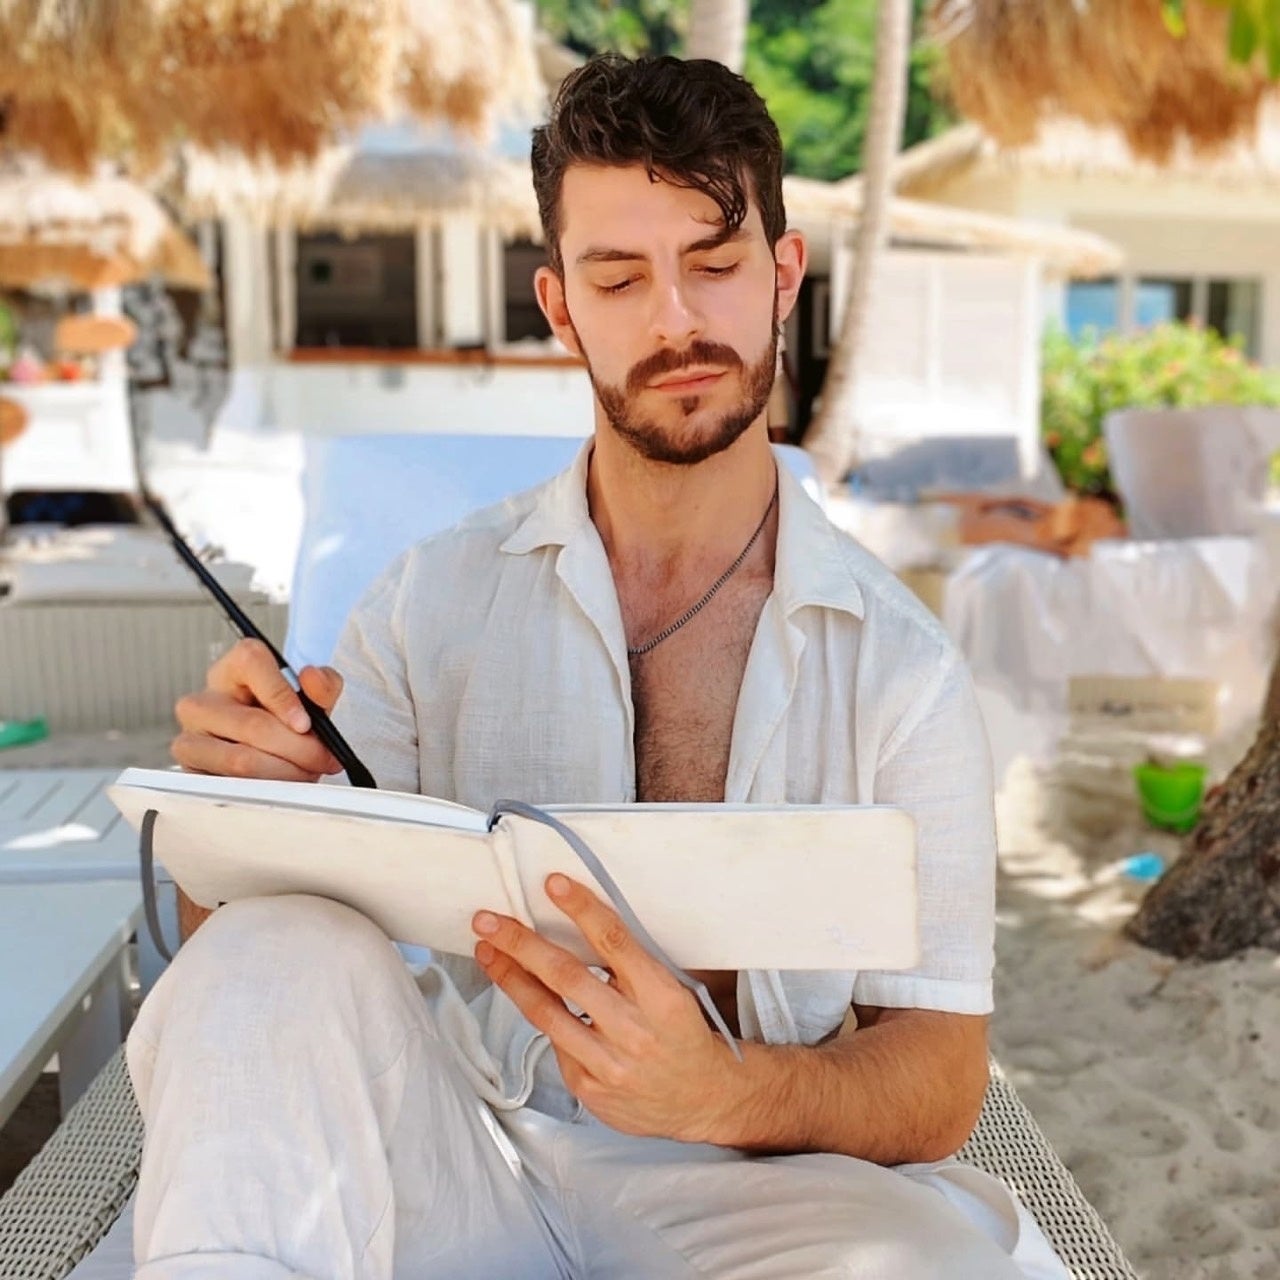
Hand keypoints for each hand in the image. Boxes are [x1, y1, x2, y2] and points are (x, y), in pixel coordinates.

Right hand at [171, 637, 343, 781]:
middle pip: (252, 724)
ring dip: (284, 773)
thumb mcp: (313, 699)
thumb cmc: (287, 720)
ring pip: (240, 760)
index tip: (305, 723)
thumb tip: (313, 677)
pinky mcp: (190, 774)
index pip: (251, 663)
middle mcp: (202, 701)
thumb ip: (322, 685)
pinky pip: (229, 788)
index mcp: (233, 669)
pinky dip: (264, 791)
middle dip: (298, 747)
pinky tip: (282, 786)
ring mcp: (190, 739)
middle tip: (322, 758)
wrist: (269, 754)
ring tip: (305, 772)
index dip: (282, 695)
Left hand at [473, 874, 740, 1141]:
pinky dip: (542, 1019)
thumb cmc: (683, 1035)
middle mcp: (633, 1030)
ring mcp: (608, 1064)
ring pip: (546, 1013)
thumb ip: (631, 967)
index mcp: (661, 997)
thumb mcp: (673, 991)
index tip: (554, 884)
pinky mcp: (589, 1089)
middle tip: (490, 921)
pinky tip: (529, 1000)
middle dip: (521, 944)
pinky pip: (554, 1045)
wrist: (703, 1098)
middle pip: (566, 977)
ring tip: (488, 952)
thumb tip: (577, 929)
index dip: (581, 909)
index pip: (615, 942)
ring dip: (511, 978)